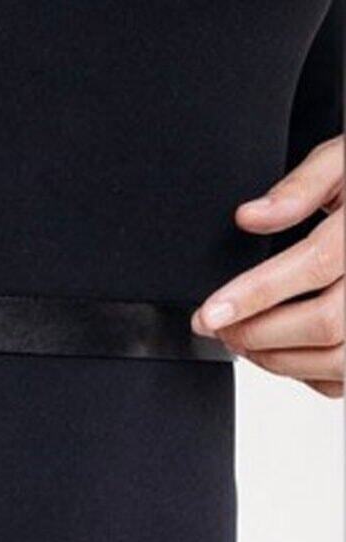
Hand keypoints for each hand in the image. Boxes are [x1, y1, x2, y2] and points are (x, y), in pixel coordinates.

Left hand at [191, 136, 343, 398]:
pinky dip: (304, 374)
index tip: (209, 312)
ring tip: (239, 340)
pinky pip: (342, 378)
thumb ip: (300, 187)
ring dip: (276, 359)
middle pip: (323, 323)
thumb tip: (250, 216)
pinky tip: (278, 353)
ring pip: (336, 358)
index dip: (256, 294)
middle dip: (257, 333)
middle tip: (216, 326)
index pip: (315, 265)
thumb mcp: (342, 163)